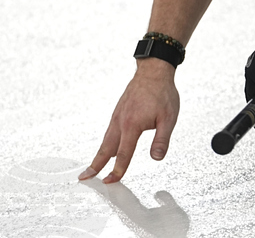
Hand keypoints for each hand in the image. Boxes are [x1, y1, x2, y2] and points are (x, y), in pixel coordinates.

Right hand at [79, 58, 179, 183]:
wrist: (153, 72)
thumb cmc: (162, 93)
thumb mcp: (169, 118)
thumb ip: (162, 140)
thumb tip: (157, 158)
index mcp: (132, 125)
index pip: (123, 154)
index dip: (117, 170)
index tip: (110, 181)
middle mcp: (120, 121)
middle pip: (105, 149)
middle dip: (95, 165)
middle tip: (85, 178)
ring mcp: (117, 116)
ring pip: (105, 140)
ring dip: (98, 155)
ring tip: (92, 168)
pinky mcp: (118, 112)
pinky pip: (109, 131)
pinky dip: (104, 143)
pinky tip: (107, 148)